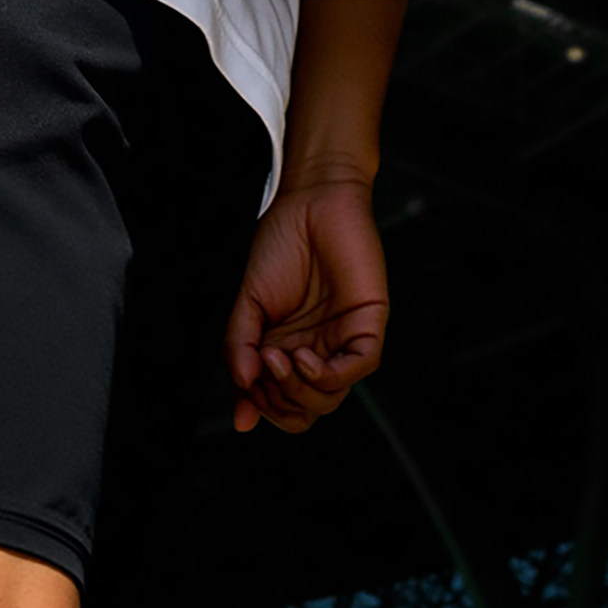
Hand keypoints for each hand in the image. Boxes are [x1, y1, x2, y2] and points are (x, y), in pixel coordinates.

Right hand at [224, 176, 388, 433]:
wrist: (308, 199)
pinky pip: (358, 367)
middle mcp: (316, 351)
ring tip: (278, 356)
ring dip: (299, 389)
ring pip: (330, 397)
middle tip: (262, 362)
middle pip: (304, 408)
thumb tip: (242, 403)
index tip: (244, 389)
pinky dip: (329, 376)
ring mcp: (342, 341)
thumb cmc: (278, 243)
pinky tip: (304, 358)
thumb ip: (240, 347)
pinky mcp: (367, 326)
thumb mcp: (246, 300)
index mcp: (286, 348)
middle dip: (278, 398)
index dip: (262, 406)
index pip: (280, 403)